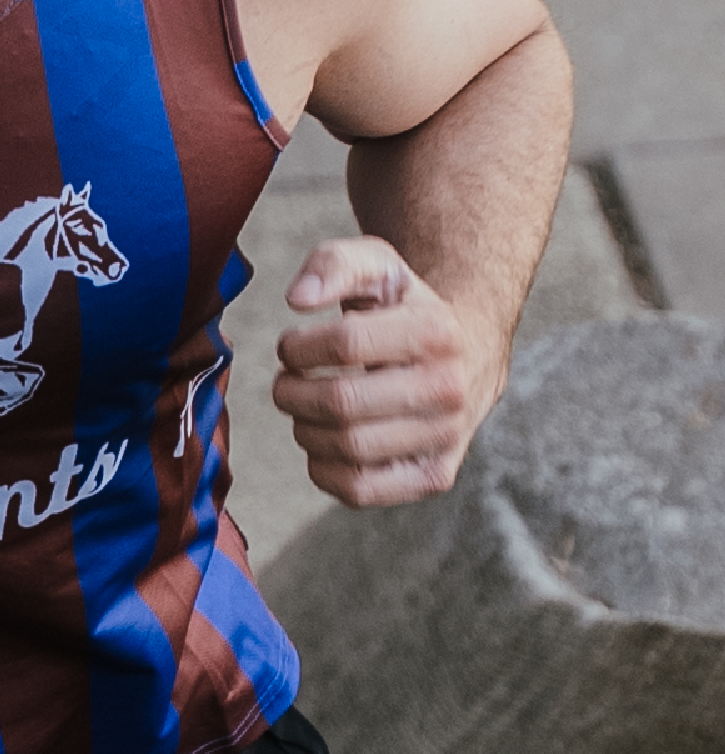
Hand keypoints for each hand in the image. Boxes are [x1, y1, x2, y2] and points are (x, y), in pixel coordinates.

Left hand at [273, 236, 501, 507]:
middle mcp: (449, 389)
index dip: (297, 347)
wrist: (467, 349)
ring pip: (348, 449)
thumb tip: (297, 299)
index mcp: (435, 332)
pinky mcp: (434, 476)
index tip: (290, 345)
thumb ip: (333, 264)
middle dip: (291, 392)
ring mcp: (446, 437)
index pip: (344, 345)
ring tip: (304, 406)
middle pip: (341, 403)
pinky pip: (360, 490)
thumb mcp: (378, 264)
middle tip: (286, 381)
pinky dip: (323, 469)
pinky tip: (323, 440)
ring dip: (304, 428)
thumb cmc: (406, 305)